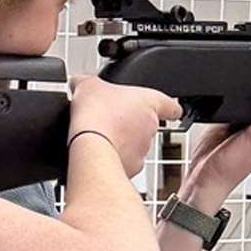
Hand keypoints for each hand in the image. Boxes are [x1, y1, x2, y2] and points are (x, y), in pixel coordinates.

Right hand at [68, 76, 182, 177]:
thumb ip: (86, 82)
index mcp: (149, 102)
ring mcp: (142, 151)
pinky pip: (123, 162)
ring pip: (134, 146)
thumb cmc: (97, 116)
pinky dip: (113, 159)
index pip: (171, 105)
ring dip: (121, 142)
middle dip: (129, 124)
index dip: (169, 107)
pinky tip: (96, 153)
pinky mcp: (130, 169)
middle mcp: (150, 128)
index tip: (169, 110)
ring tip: (99, 137)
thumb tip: (78, 83)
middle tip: (110, 120)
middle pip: (146, 125)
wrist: (91, 150)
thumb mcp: (87, 86)